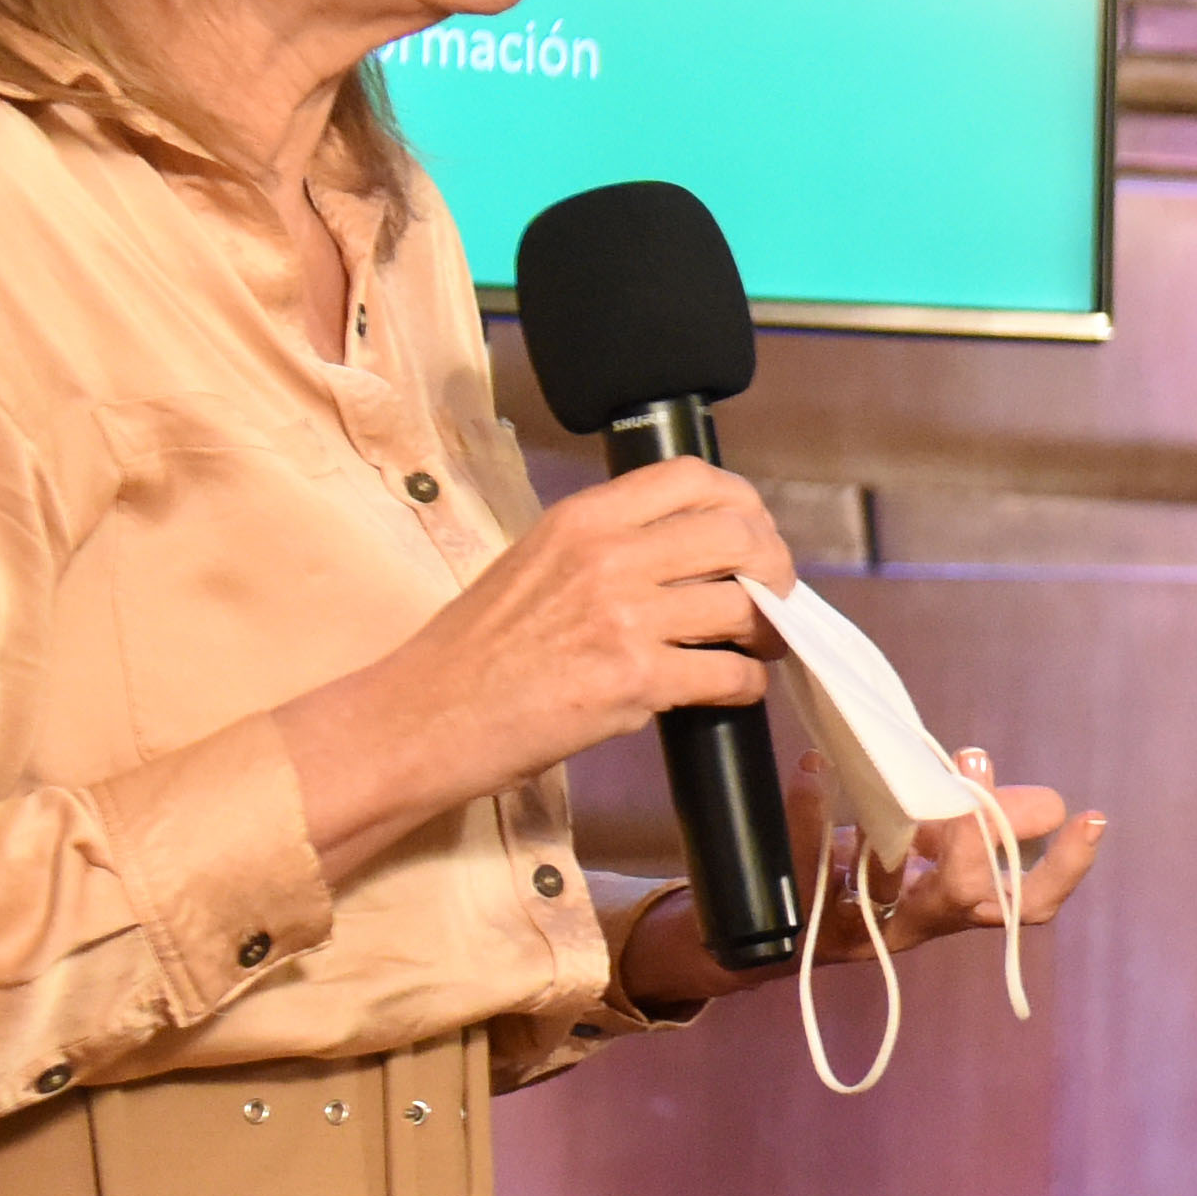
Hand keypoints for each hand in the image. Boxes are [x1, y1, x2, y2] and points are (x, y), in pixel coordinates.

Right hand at [277, 459, 790, 868]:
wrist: (422, 717)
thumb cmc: (475, 651)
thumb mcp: (536, 562)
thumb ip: (608, 545)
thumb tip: (691, 549)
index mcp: (584, 518)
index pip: (695, 478)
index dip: (744, 506)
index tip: (754, 535)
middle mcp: (607, 556)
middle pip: (740, 536)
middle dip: (774, 569)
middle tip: (771, 597)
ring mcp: (623, 618)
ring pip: (745, 606)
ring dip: (766, 632)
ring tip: (755, 647)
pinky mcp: (632, 682)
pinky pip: (729, 674)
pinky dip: (745, 685)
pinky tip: (730, 689)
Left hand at [818, 751, 1106, 950]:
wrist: (783, 929)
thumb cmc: (871, 873)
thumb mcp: (933, 847)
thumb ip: (979, 823)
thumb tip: (1034, 800)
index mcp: (961, 908)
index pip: (1029, 903)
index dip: (1065, 868)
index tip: (1090, 818)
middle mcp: (919, 922)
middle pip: (964, 896)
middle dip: (975, 831)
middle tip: (977, 762)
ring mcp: (861, 923)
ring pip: (883, 888)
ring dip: (890, 824)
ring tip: (888, 772)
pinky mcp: (805, 912)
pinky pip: (808, 864)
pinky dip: (811, 812)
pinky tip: (816, 768)